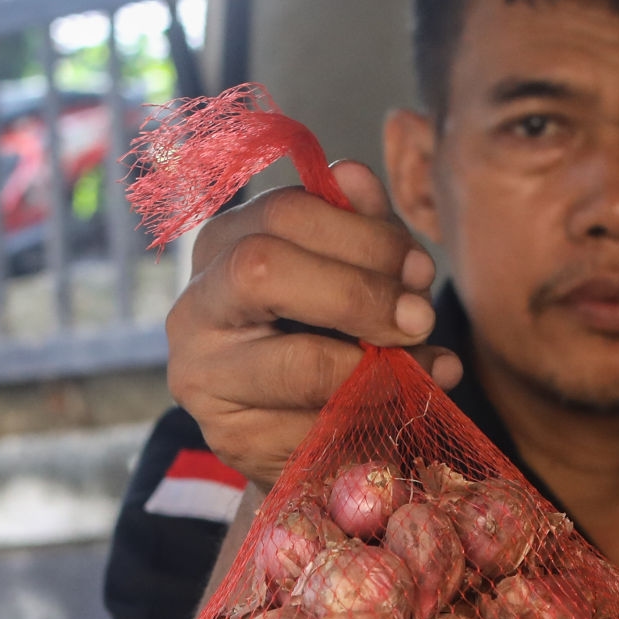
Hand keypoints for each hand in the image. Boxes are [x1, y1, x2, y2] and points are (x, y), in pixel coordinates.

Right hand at [163, 160, 462, 482]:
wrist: (308, 441)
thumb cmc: (328, 339)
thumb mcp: (348, 273)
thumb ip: (357, 228)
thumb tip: (353, 177)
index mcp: (223, 246)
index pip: (284, 213)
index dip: (363, 236)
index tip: (418, 269)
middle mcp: (195, 304)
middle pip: (265, 268)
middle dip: (360, 292)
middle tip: (419, 318)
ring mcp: (201, 375)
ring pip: (297, 361)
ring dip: (378, 366)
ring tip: (423, 369)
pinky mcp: (230, 437)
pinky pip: (316, 427)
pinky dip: (369, 419)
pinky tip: (396, 412)